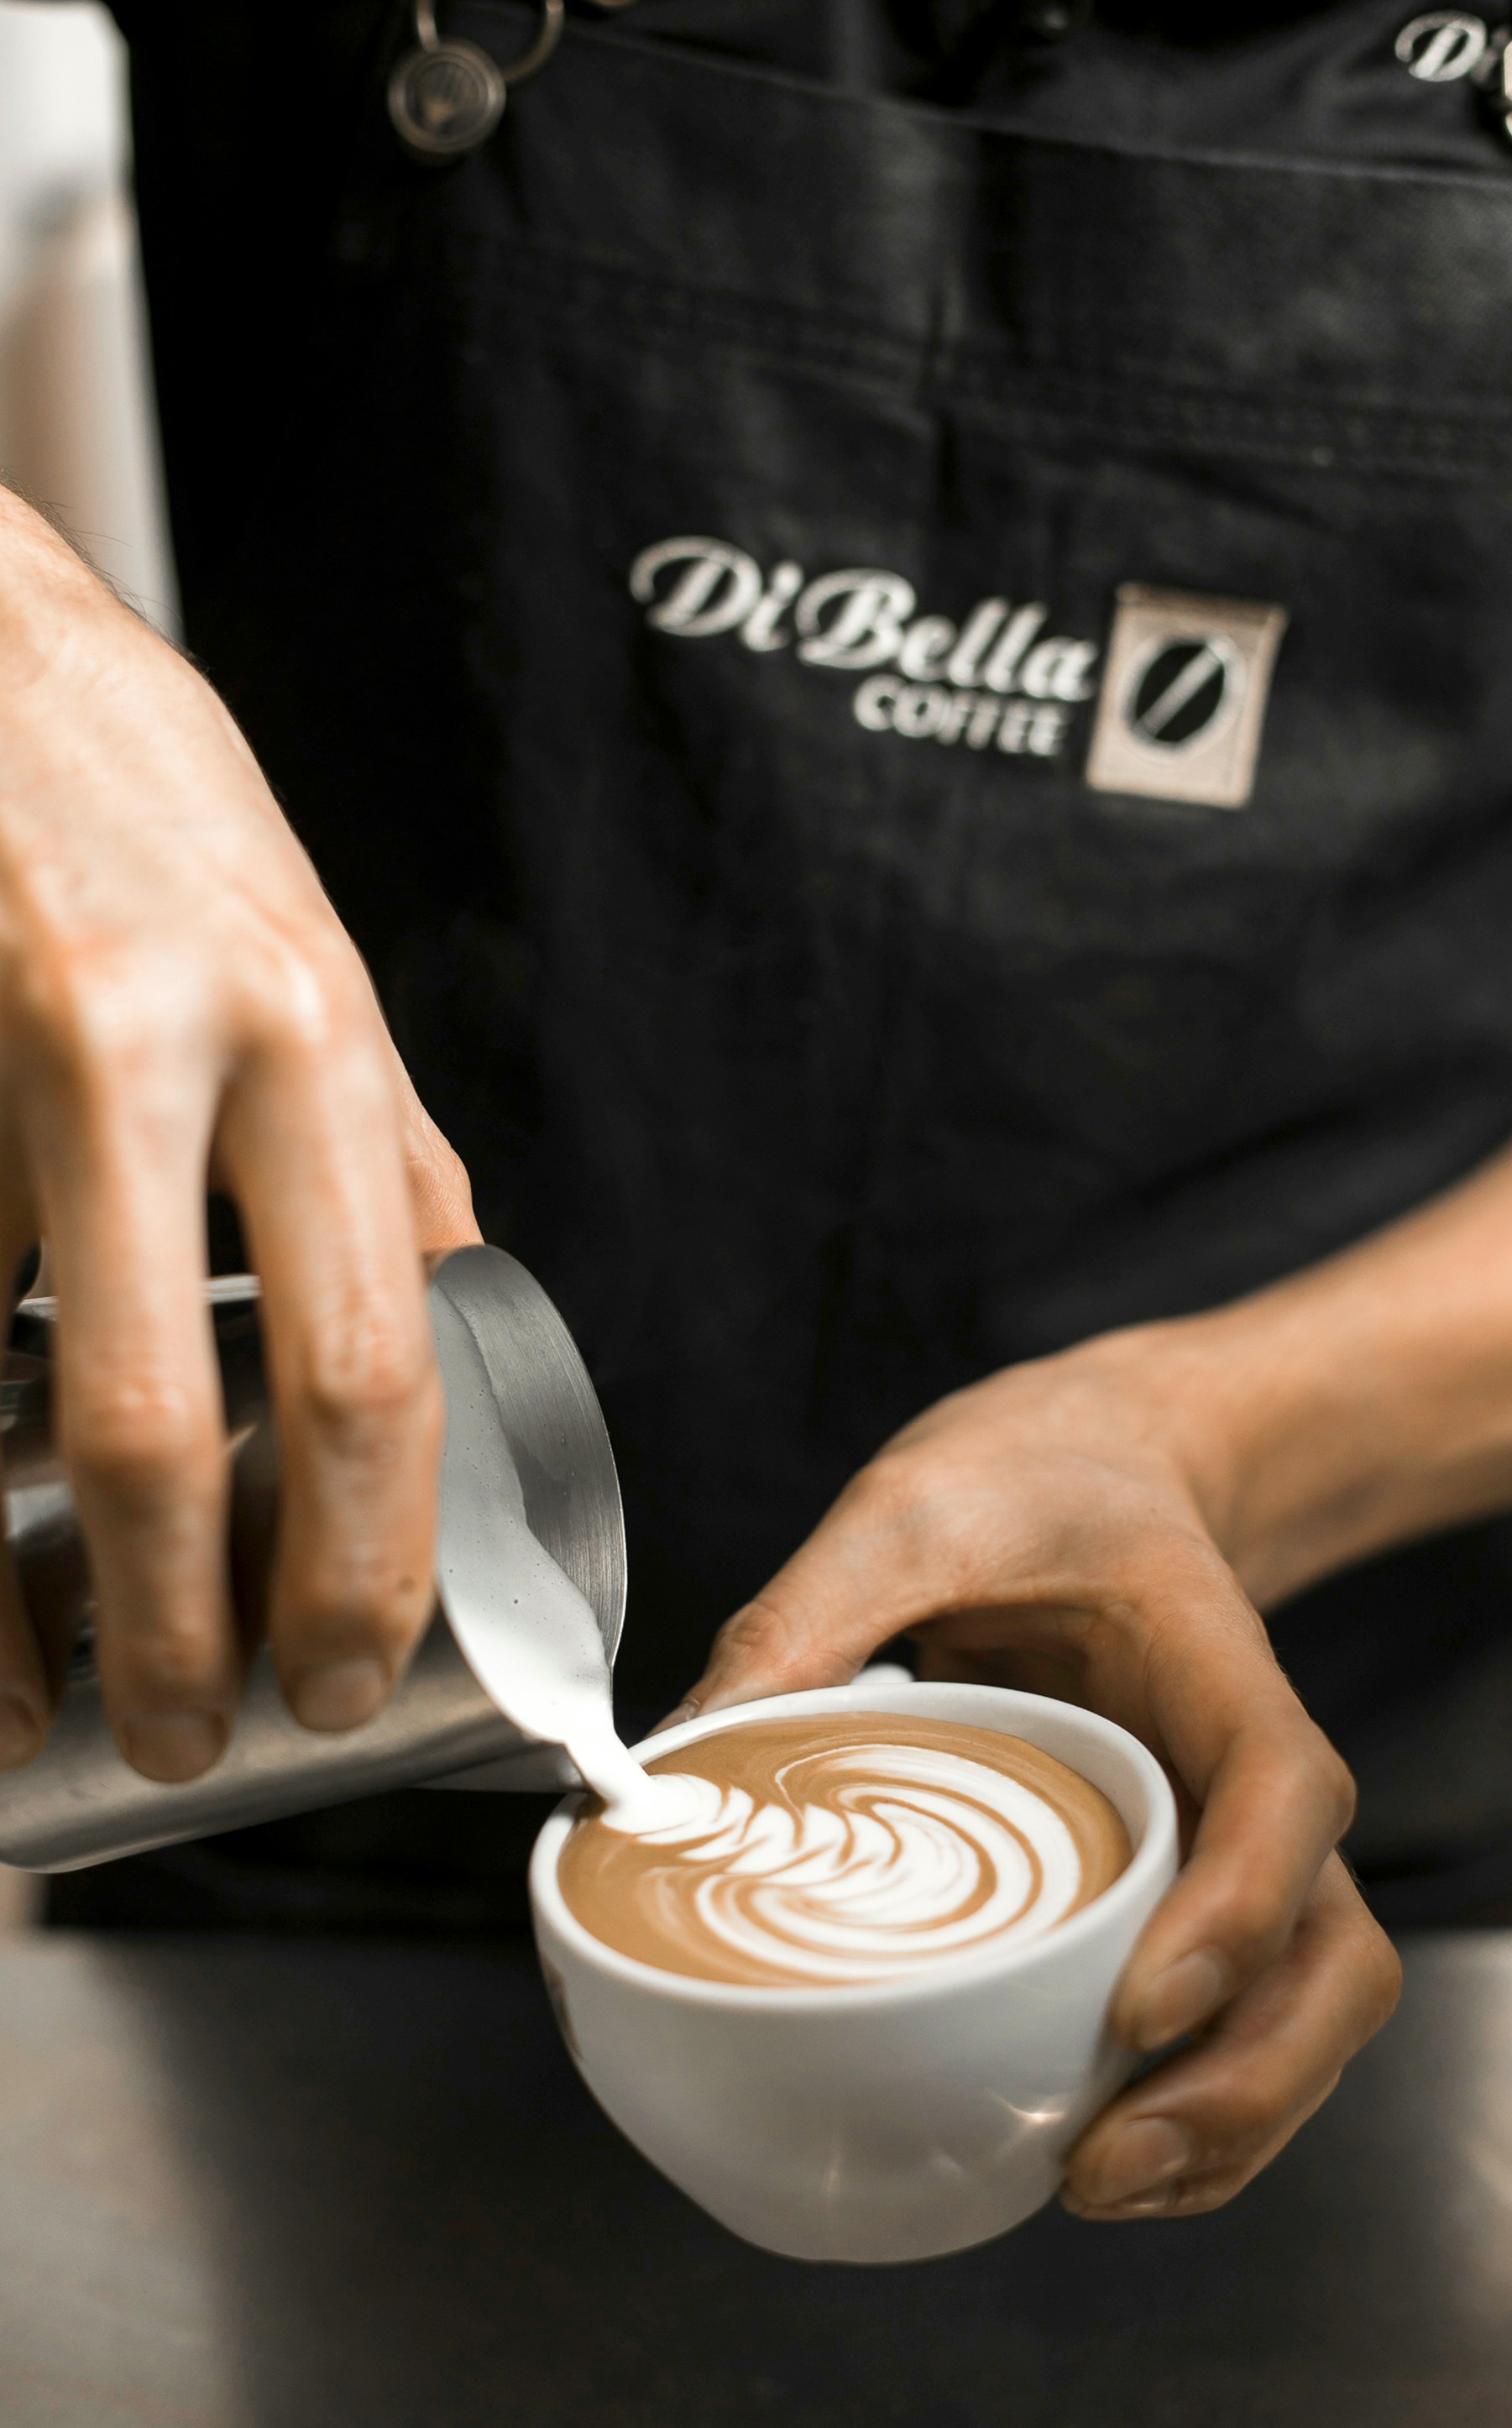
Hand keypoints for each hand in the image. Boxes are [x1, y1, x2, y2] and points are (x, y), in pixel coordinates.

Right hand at [0, 493, 478, 1782]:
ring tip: (44, 1712)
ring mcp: (3, 1068)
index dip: (367, 1545)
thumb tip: (440, 1301)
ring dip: (13, 1599)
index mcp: (310, 1028)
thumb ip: (372, 1136)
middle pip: (176, 1416)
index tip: (352, 1661)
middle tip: (217, 1740)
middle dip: (196, 1624)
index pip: (372, 1348)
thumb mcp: (308, 950)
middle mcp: (157, 1048)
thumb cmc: (146, 799)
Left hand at [679, 1330, 1400, 2219]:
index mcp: (1216, 1666)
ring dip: (1230, 2128)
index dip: (1236, 1914)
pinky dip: (1197, 2115)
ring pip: (1309, 2013)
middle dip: (1245, 2083)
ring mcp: (1234, 1846)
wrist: (1101, 1461)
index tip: (1139, 2007)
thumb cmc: (1032, 1480)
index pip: (1283, 1796)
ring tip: (1089, 2186)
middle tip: (1099, 2161)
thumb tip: (671, 1761)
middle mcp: (1251, 1777)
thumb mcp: (912, 1509)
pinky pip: (1241, 2024)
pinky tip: (1091, 2157)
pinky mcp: (1188, 1892)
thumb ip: (809, 1612)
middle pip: (1332, 1954)